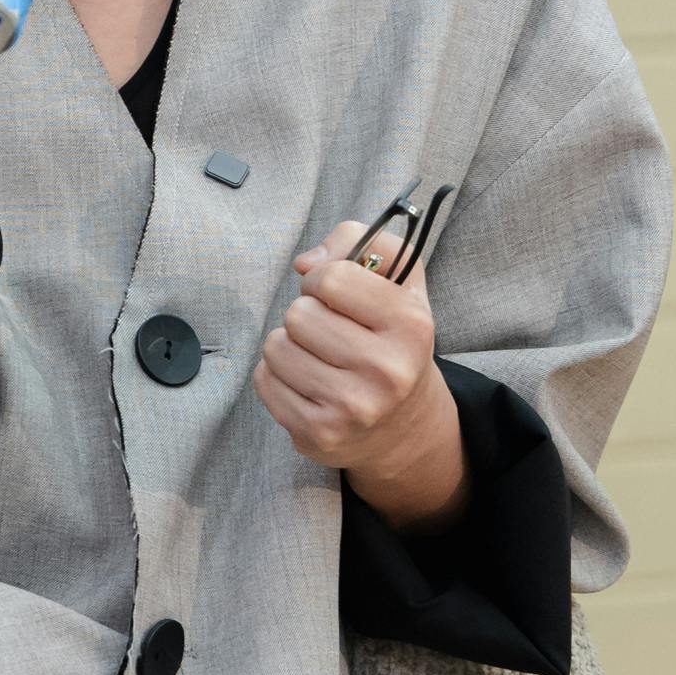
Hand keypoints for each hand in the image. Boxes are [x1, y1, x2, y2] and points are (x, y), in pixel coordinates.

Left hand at [255, 221, 467, 527]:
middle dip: (306, 315)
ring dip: (288, 345)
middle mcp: (387, 370)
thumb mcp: (399, 279)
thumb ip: (360, 241)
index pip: (330, 278)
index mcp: (411, 324)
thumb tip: (304, 263)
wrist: (402, 425)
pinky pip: (265, 380)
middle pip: (298, 315)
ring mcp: (353, 408)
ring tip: (318, 357)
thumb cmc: (390, 337)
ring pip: (276, 347)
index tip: (332, 294)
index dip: (321, 279)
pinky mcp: (319, 433)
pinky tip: (306, 382)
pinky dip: (276, 375)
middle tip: (328, 331)